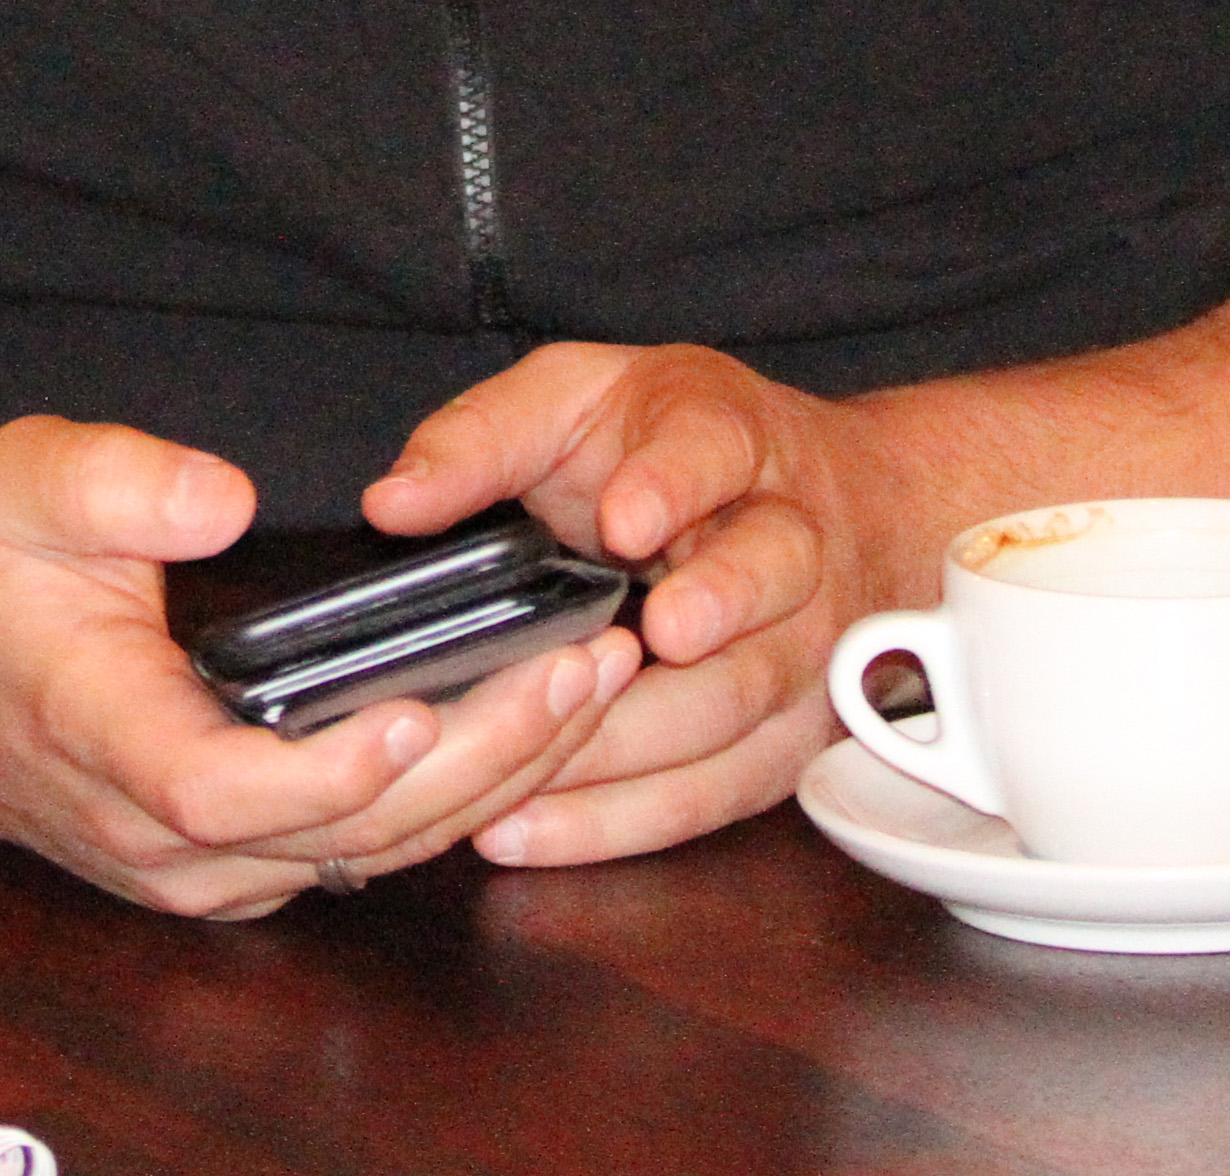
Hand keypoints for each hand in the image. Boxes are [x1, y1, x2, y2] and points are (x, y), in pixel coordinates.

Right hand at [0, 413, 643, 916]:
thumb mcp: (20, 486)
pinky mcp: (245, 869)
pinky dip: (461, 798)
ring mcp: (207, 869)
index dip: (327, 770)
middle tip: (582, 668)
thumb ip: (114, 481)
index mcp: (104, 738)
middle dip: (478, 759)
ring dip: (495, 778)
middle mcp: (162, 834)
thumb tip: (224, 495)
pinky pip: (370, 853)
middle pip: (340, 836)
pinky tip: (537, 725)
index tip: (418, 715)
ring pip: (373, 856)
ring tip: (593, 683)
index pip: (222, 791)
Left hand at [362, 344, 924, 868]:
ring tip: (539, 766)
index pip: (714, 451)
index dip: (675, 486)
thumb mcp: (574, 400)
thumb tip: (391, 501)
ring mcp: (806, 644)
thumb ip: (484, 440)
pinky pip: (720, 788)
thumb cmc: (665, 446)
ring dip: (644, 741)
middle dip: (717, 607)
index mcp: (729, 438)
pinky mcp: (790, 734)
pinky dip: (629, 819)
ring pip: (741, 699)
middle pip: (767, 577)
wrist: (838, 500)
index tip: (624, 521)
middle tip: (658, 638)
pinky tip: (536, 830)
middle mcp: (788, 541)